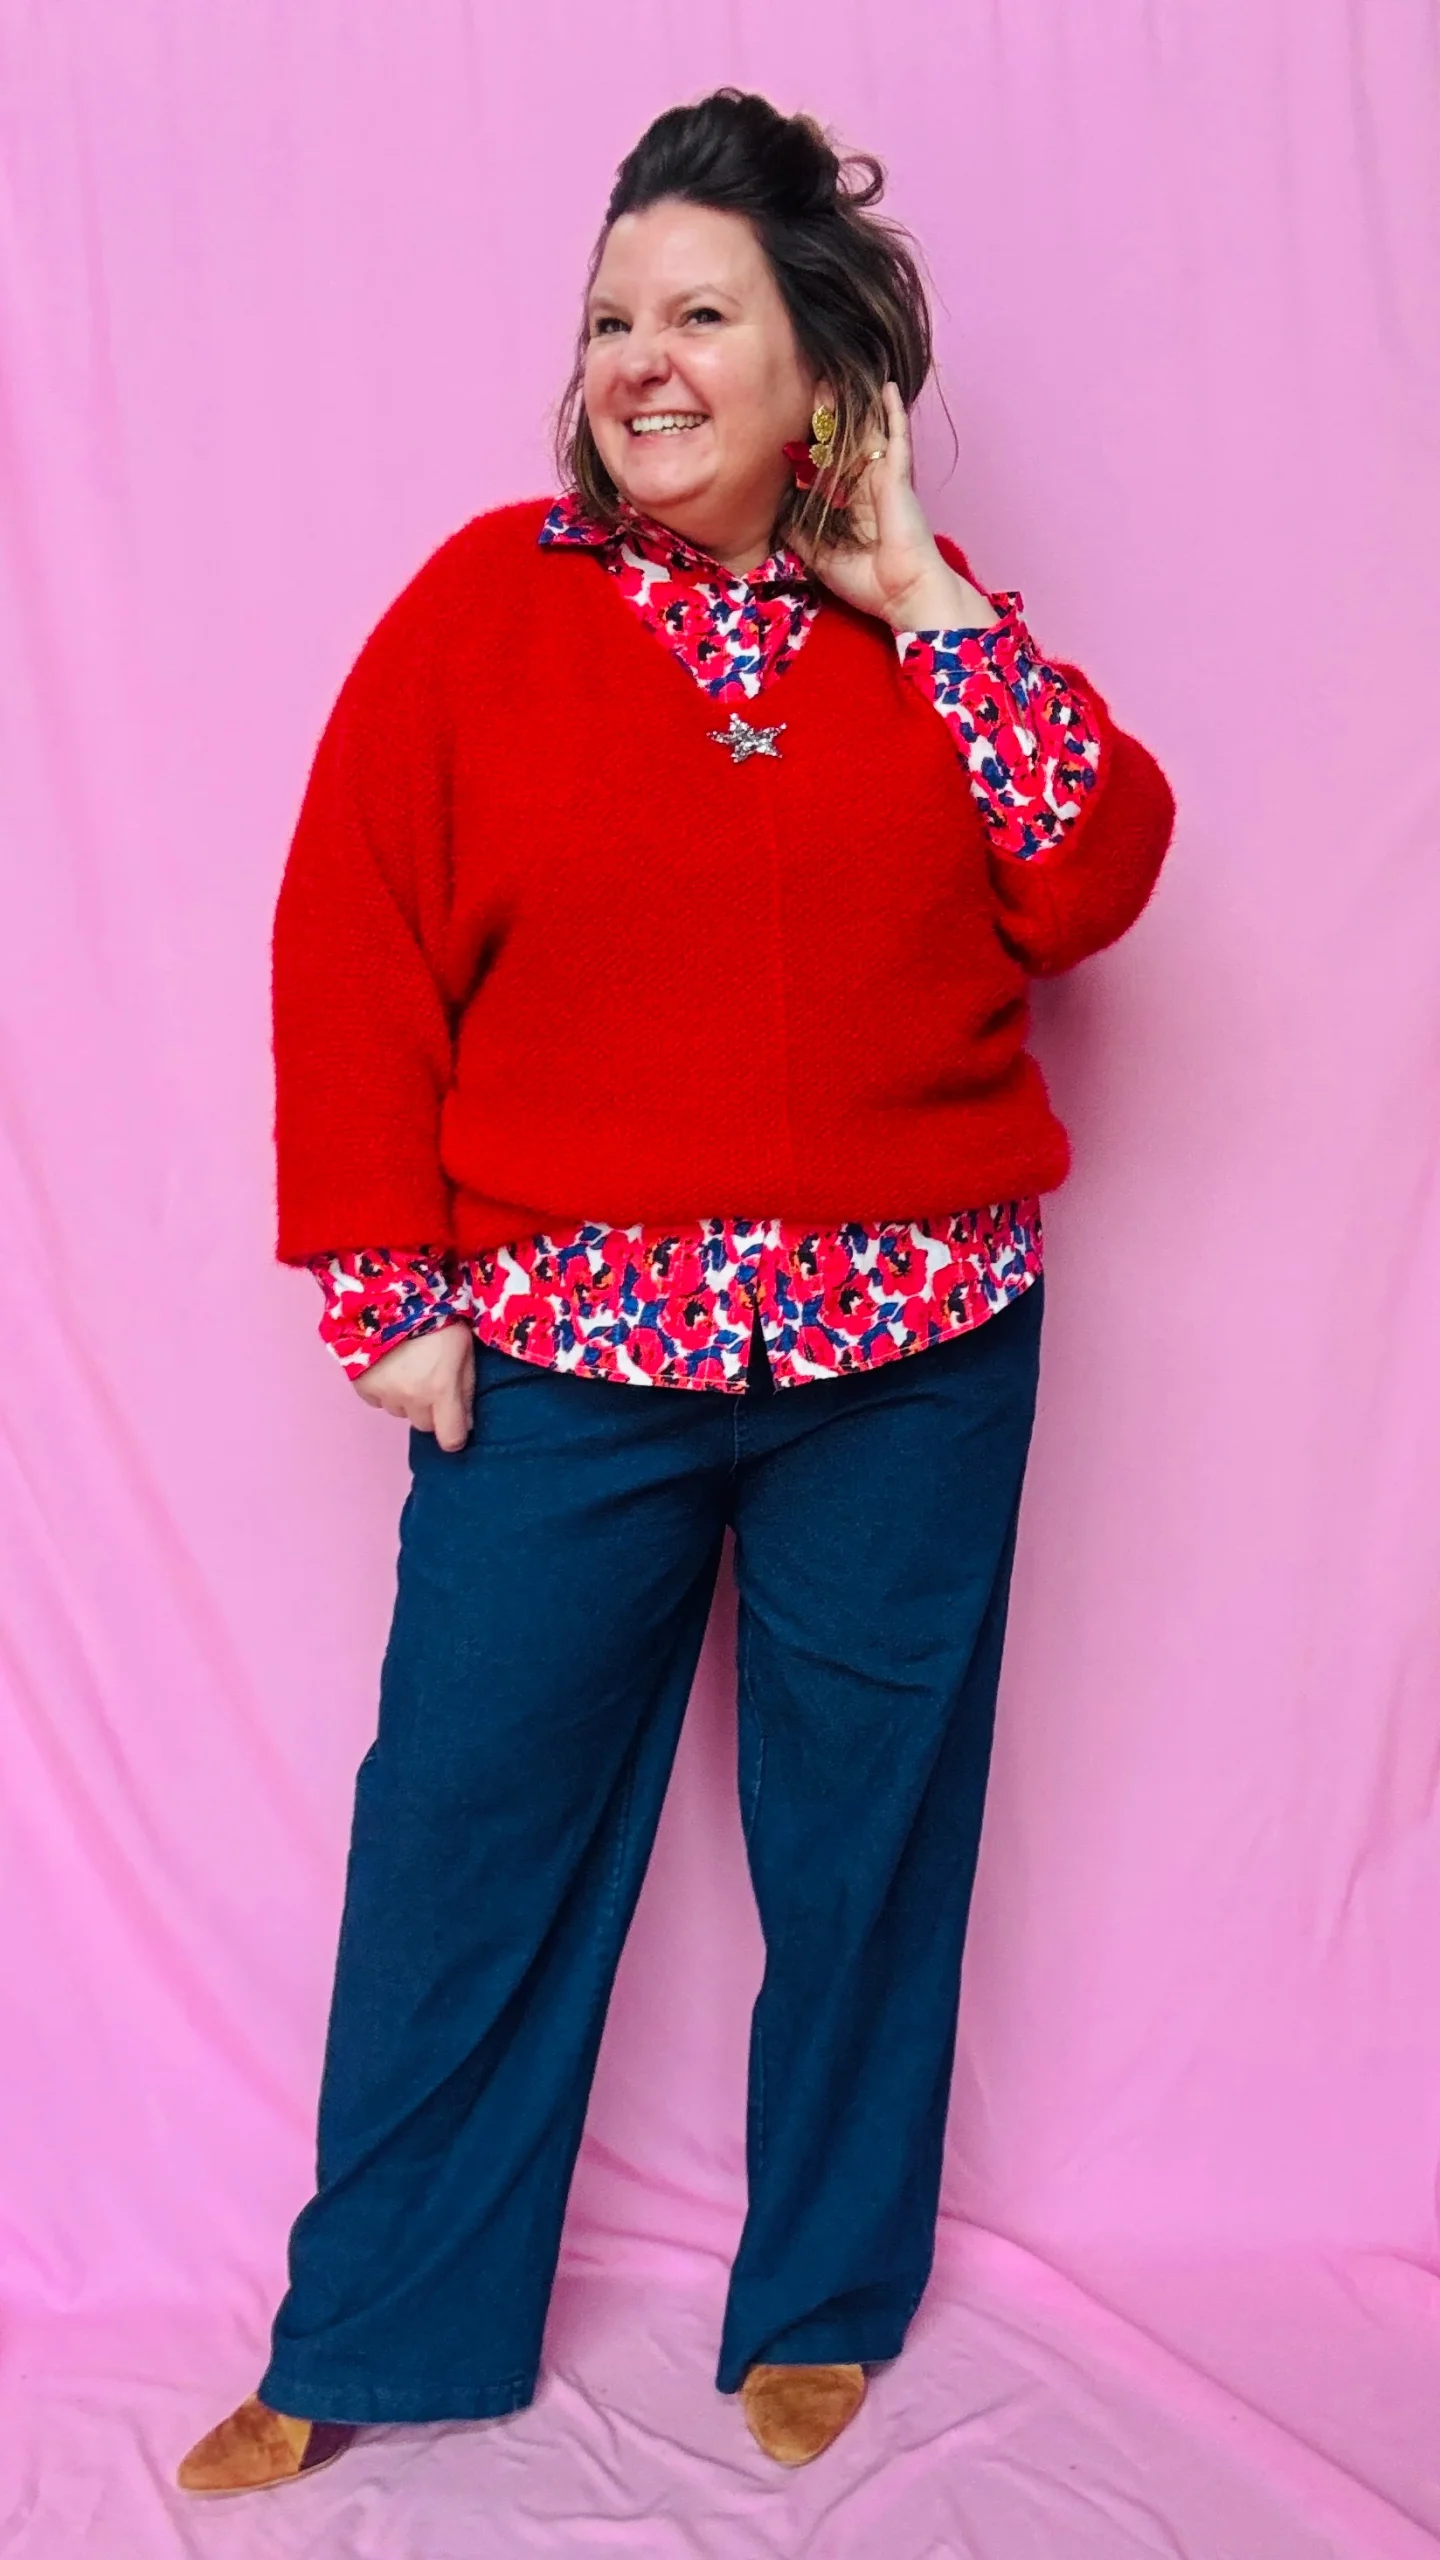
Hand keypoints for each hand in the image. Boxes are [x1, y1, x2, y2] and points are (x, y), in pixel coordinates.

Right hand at [353, 1321, 474, 1451]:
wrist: (391, 1292)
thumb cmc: (438, 1316)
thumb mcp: (464, 1350)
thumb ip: (466, 1389)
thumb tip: (465, 1425)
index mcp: (441, 1390)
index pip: (450, 1439)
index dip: (455, 1435)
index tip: (455, 1425)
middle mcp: (411, 1398)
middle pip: (424, 1424)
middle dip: (430, 1409)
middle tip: (431, 1381)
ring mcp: (383, 1393)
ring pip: (399, 1411)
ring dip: (406, 1398)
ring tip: (408, 1367)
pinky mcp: (361, 1385)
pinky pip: (377, 1400)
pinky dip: (384, 1389)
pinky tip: (388, 1366)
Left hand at [789, 382, 998, 633]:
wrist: (903, 593)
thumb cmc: (866, 582)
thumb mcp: (818, 558)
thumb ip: (798, 534)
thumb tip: (776, 513)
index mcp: (845, 504)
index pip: (823, 467)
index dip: (808, 447)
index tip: (787, 426)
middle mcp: (863, 486)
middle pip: (842, 442)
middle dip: (825, 417)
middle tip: (807, 386)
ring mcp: (882, 477)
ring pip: (865, 432)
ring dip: (851, 406)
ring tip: (832, 378)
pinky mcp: (899, 476)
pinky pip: (899, 437)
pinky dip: (894, 412)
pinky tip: (889, 387)